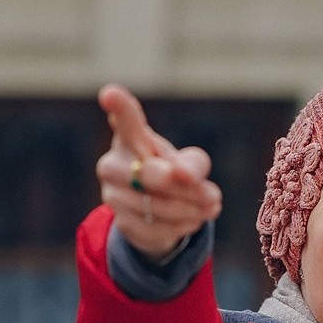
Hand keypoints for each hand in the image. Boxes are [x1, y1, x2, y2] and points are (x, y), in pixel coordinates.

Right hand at [95, 84, 221, 258]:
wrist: (158, 213)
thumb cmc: (173, 174)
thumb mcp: (190, 163)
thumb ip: (193, 165)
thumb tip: (186, 177)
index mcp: (130, 138)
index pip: (125, 120)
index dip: (119, 107)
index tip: (110, 93)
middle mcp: (113, 164)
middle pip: (148, 174)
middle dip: (184, 187)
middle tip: (212, 195)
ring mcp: (113, 195)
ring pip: (156, 205)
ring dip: (190, 210)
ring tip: (210, 208)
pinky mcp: (122, 224)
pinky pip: (156, 228)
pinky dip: (182, 227)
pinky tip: (193, 220)